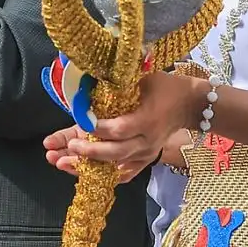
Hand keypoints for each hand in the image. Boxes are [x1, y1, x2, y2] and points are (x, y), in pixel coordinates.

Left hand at [42, 72, 204, 182]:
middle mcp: (146, 142)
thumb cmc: (163, 86)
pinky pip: (122, 174)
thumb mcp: (144, 77)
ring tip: (59, 163)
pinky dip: (101, 175)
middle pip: (116, 152)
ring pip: (114, 166)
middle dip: (89, 151)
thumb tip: (91, 71)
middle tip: (69, 146)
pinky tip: (77, 172)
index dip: (99, 128)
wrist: (188, 104)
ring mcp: (146, 155)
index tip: (80, 123)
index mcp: (147, 119)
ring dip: (85, 166)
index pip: (120, 128)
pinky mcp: (145, 162)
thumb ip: (120, 80)